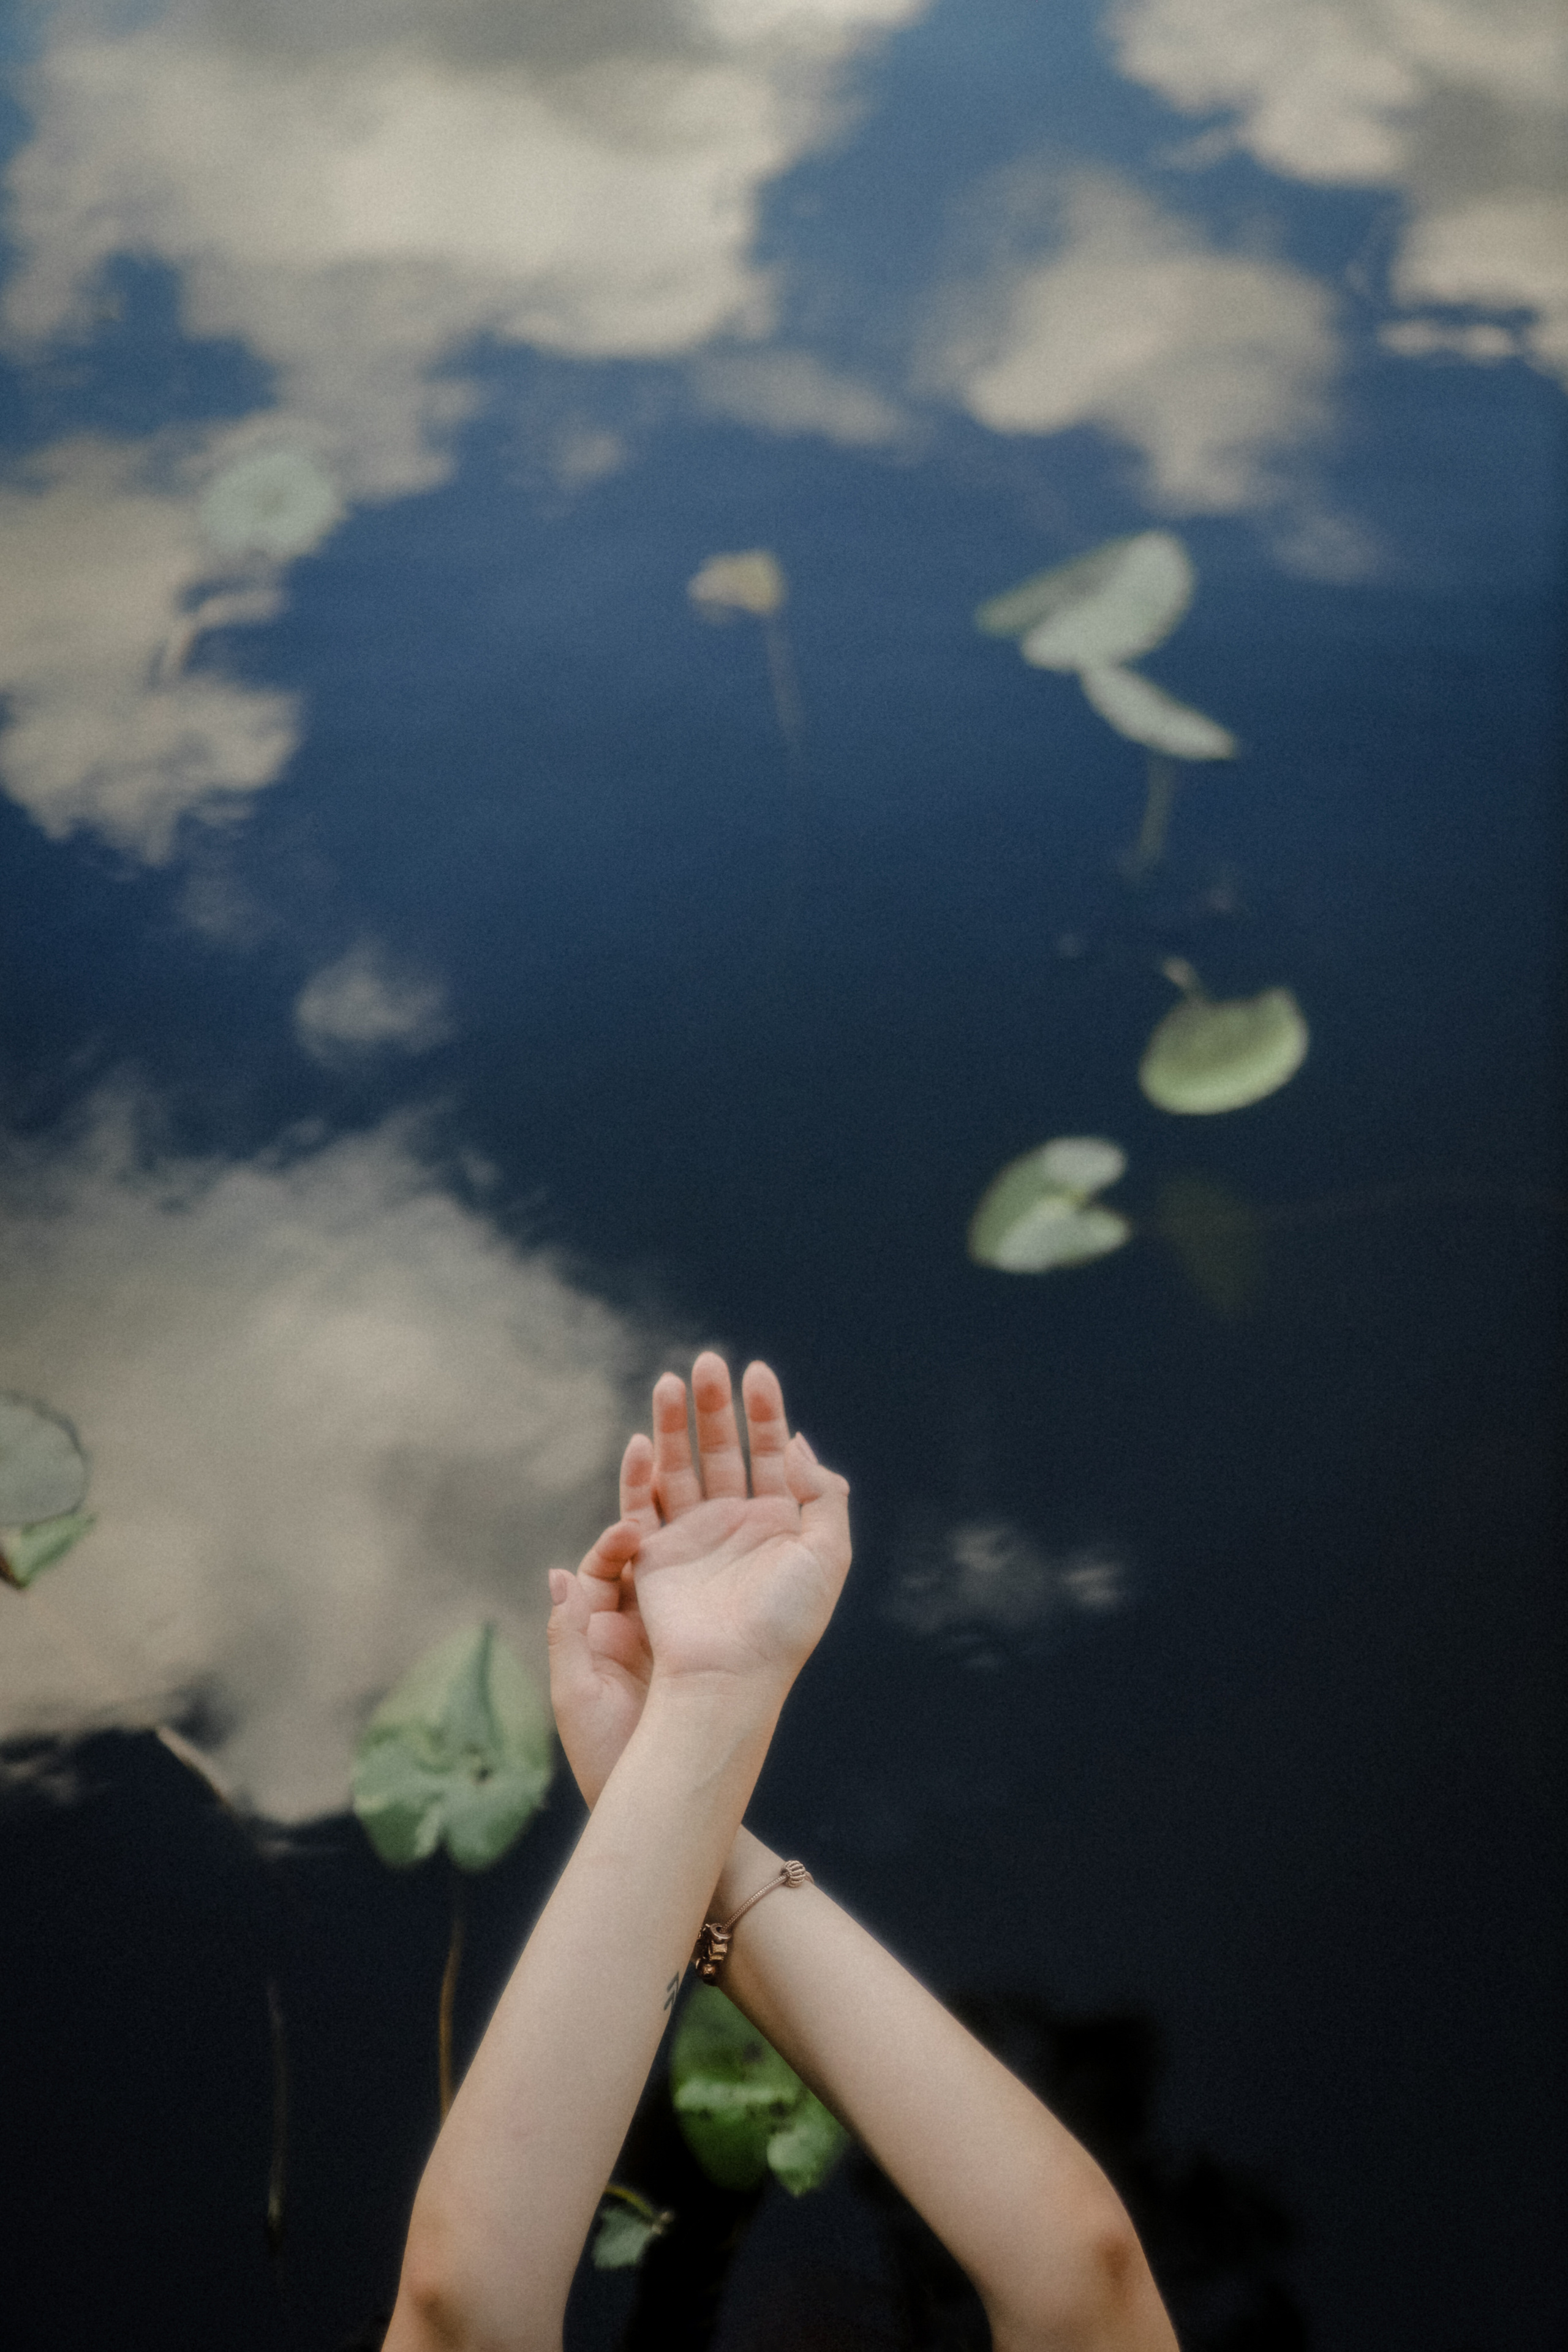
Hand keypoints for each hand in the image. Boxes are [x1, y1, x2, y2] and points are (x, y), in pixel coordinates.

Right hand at [546, 1353, 849, 1805]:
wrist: (730, 1676)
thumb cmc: (785, 1622)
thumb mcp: (827, 1554)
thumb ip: (823, 1493)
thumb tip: (798, 1442)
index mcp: (780, 1524)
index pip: (771, 1452)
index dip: (765, 1411)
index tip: (757, 1371)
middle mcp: (736, 1524)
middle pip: (723, 1449)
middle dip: (716, 1405)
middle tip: (707, 1361)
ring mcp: (695, 1537)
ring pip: (683, 1466)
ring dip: (677, 1422)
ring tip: (670, 1379)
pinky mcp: (655, 1556)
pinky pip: (646, 1502)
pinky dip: (643, 1470)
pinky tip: (645, 1439)